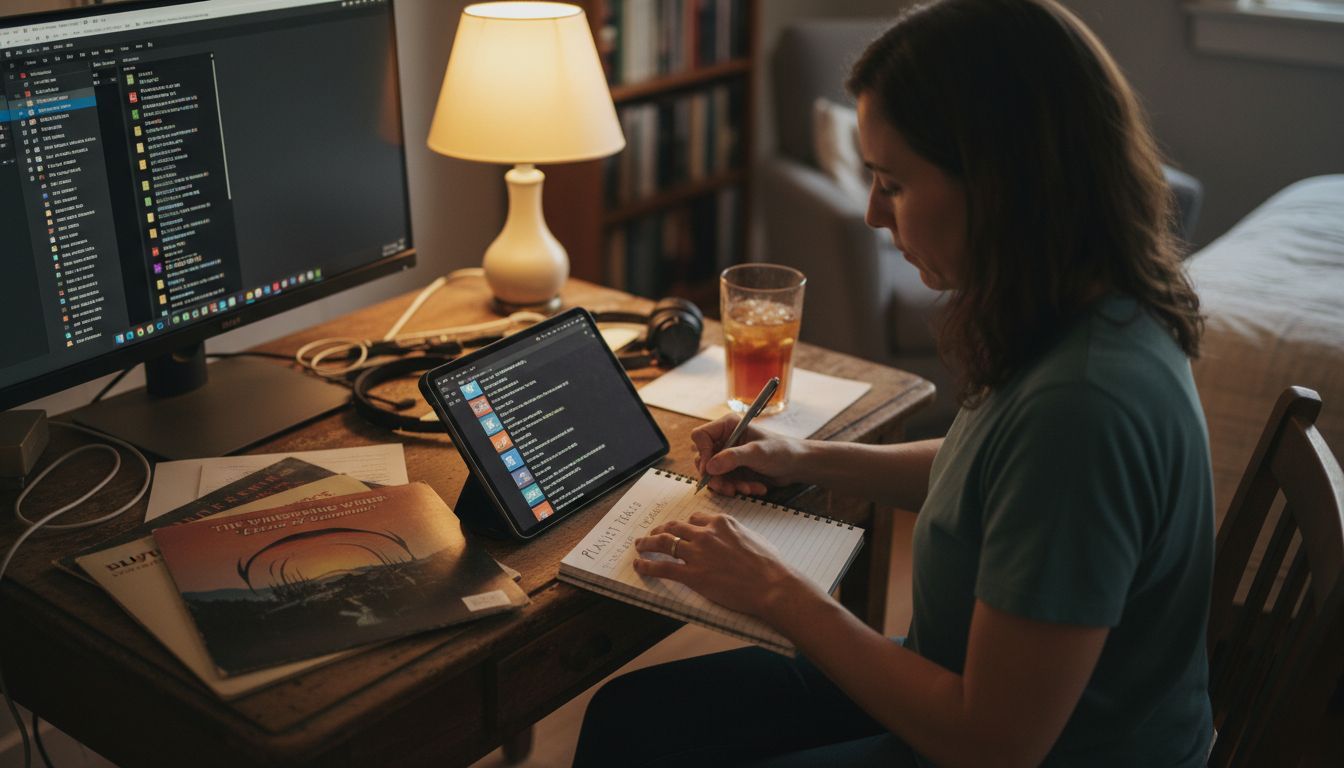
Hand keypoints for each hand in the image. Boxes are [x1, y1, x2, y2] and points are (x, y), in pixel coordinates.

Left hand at [633, 511, 804, 622]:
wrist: (771, 585)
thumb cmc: (769, 565)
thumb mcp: (753, 538)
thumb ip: (737, 534)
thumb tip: (733, 539)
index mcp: (721, 523)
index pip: (695, 519)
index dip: (684, 525)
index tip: (679, 529)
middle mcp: (706, 534)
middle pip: (675, 527)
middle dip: (660, 530)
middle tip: (652, 534)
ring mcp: (697, 553)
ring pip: (663, 542)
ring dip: (647, 543)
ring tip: (640, 545)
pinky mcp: (692, 574)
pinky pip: (662, 567)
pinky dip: (646, 565)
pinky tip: (639, 565)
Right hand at [691, 414, 810, 495]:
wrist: (796, 465)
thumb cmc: (781, 451)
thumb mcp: (757, 453)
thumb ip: (733, 458)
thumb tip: (709, 467)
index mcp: (727, 426)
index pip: (700, 436)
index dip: (703, 453)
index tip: (711, 469)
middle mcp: (724, 440)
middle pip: (702, 459)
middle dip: (716, 477)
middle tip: (729, 488)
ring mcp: (727, 456)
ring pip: (712, 475)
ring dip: (727, 485)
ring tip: (747, 489)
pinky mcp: (732, 470)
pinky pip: (724, 483)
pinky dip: (737, 488)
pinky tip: (754, 488)